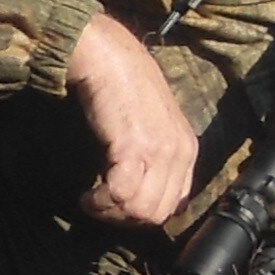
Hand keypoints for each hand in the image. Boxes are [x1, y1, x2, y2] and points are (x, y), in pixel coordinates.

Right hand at [63, 10, 196, 227]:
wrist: (108, 57)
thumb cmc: (123, 85)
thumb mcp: (152, 123)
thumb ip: (156, 154)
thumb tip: (138, 190)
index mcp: (187, 148)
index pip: (174, 203)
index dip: (143, 213)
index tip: (118, 207)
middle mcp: (180, 152)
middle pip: (157, 213)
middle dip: (125, 218)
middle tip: (101, 206)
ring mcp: (160, 151)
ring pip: (140, 210)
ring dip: (110, 212)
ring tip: (92, 201)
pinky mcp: (135, 148)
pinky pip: (121, 195)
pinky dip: (100, 203)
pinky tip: (87, 196)